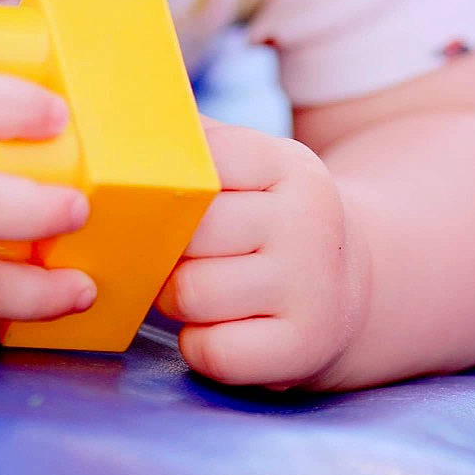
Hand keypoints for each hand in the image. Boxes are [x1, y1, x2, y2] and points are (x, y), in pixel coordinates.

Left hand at [156, 121, 370, 389]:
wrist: (351, 285)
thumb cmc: (273, 219)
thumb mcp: (256, 166)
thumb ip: (196, 142)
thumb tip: (122, 122)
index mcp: (289, 166)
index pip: (202, 163)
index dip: (161, 185)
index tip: (149, 198)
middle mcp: (308, 223)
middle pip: (192, 232)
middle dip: (162, 248)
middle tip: (163, 253)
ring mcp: (311, 288)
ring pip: (192, 293)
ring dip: (173, 299)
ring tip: (187, 289)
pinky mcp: (302, 348)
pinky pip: (212, 351)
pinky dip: (196, 345)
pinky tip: (210, 328)